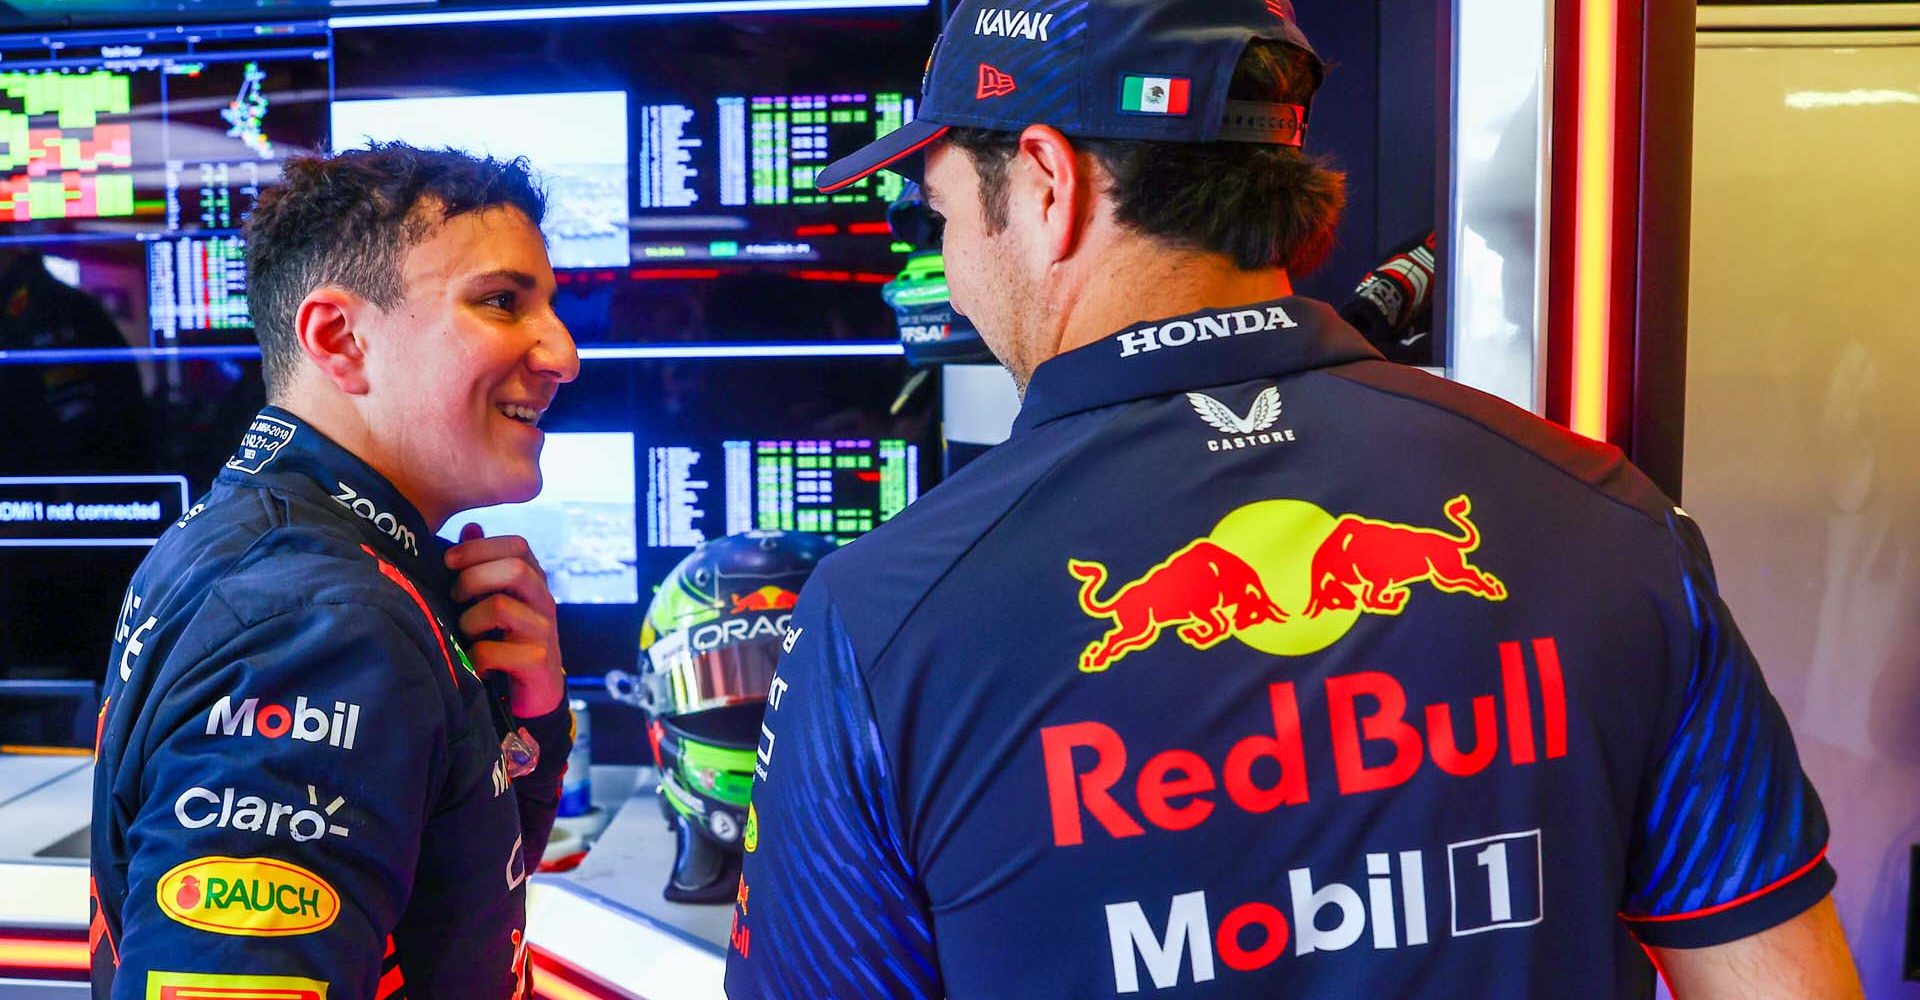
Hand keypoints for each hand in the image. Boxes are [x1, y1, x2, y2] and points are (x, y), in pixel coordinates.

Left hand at [446, 524, 564, 716]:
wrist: (534, 695)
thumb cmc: (508, 642)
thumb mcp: (496, 599)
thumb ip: (484, 565)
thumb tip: (470, 526)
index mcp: (533, 582)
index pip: (517, 546)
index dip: (478, 548)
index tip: (449, 561)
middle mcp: (543, 602)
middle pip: (515, 569)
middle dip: (473, 579)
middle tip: (455, 598)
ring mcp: (544, 633)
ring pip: (499, 607)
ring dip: (469, 620)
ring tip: (464, 634)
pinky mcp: (537, 663)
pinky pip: (492, 651)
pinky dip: (473, 658)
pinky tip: (472, 664)